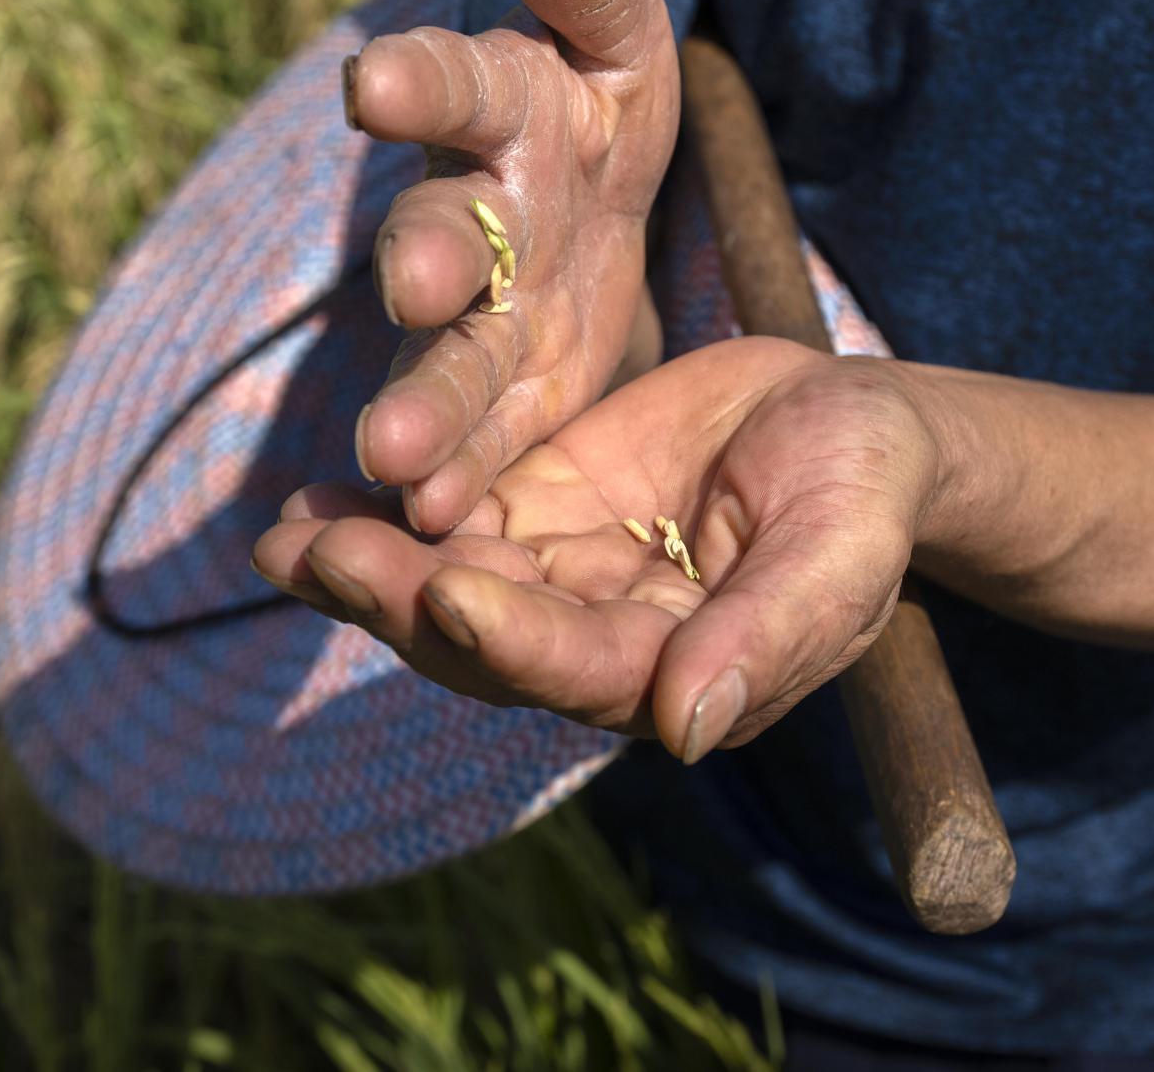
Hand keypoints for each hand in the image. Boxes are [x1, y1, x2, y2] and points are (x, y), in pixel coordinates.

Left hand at [251, 339, 940, 761]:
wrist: (851, 421)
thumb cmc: (867, 488)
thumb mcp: (839, 550)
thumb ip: (768, 635)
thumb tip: (686, 732)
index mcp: (681, 674)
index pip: (581, 674)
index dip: (515, 642)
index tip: (452, 595)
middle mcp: (604, 644)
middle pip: (484, 643)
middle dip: (401, 603)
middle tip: (321, 553)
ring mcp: (562, 577)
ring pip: (447, 588)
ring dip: (366, 570)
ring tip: (286, 536)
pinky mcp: (537, 510)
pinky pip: (447, 521)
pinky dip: (381, 513)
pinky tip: (309, 498)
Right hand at [347, 0, 679, 533]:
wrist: (587, 199)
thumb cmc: (597, 102)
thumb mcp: (618, 36)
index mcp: (506, 107)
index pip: (461, 81)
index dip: (418, 80)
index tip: (374, 86)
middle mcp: (472, 210)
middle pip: (442, 232)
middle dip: (425, 258)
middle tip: (414, 287)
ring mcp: (477, 311)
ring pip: (446, 354)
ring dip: (422, 400)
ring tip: (402, 459)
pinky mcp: (498, 394)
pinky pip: (474, 438)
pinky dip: (453, 476)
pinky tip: (434, 520)